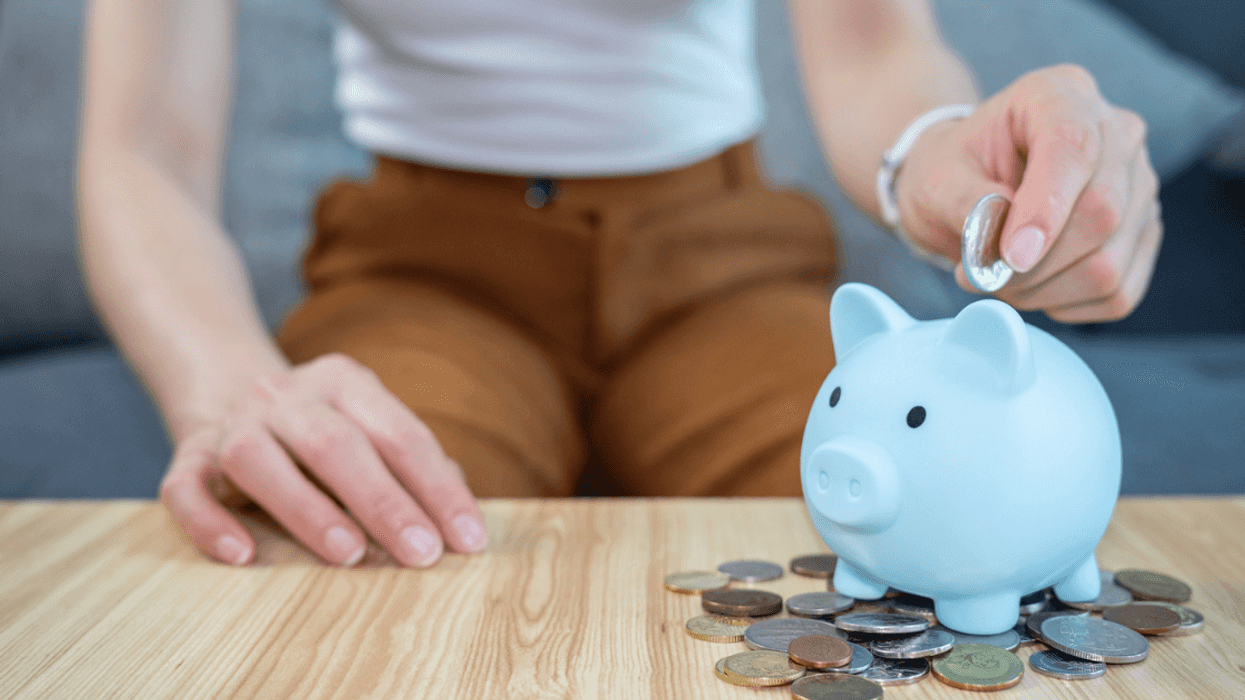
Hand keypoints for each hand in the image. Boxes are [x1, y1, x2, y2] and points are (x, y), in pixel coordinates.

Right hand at [159, 353, 487, 566]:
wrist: (225, 390)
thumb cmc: (321, 431)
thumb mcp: (369, 428)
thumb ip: (410, 464)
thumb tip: (455, 511)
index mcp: (344, 382)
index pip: (401, 435)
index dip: (438, 489)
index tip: (468, 540)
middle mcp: (285, 396)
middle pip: (336, 444)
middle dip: (385, 502)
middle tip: (422, 554)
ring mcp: (231, 424)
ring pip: (259, 460)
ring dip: (306, 509)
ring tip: (349, 554)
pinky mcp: (185, 457)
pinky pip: (185, 488)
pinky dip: (210, 523)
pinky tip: (243, 556)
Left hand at [895, 64, 1161, 322]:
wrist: (967, 184)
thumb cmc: (952, 172)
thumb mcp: (936, 178)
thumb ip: (965, 203)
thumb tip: (1003, 243)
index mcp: (1060, 94)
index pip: (1073, 148)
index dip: (1044, 211)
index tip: (1009, 258)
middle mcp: (1116, 131)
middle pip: (1102, 212)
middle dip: (1033, 264)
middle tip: (981, 275)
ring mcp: (1139, 183)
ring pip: (1109, 262)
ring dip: (1043, 290)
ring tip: (999, 278)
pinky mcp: (1143, 232)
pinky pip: (1118, 293)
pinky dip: (1066, 304)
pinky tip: (1033, 285)